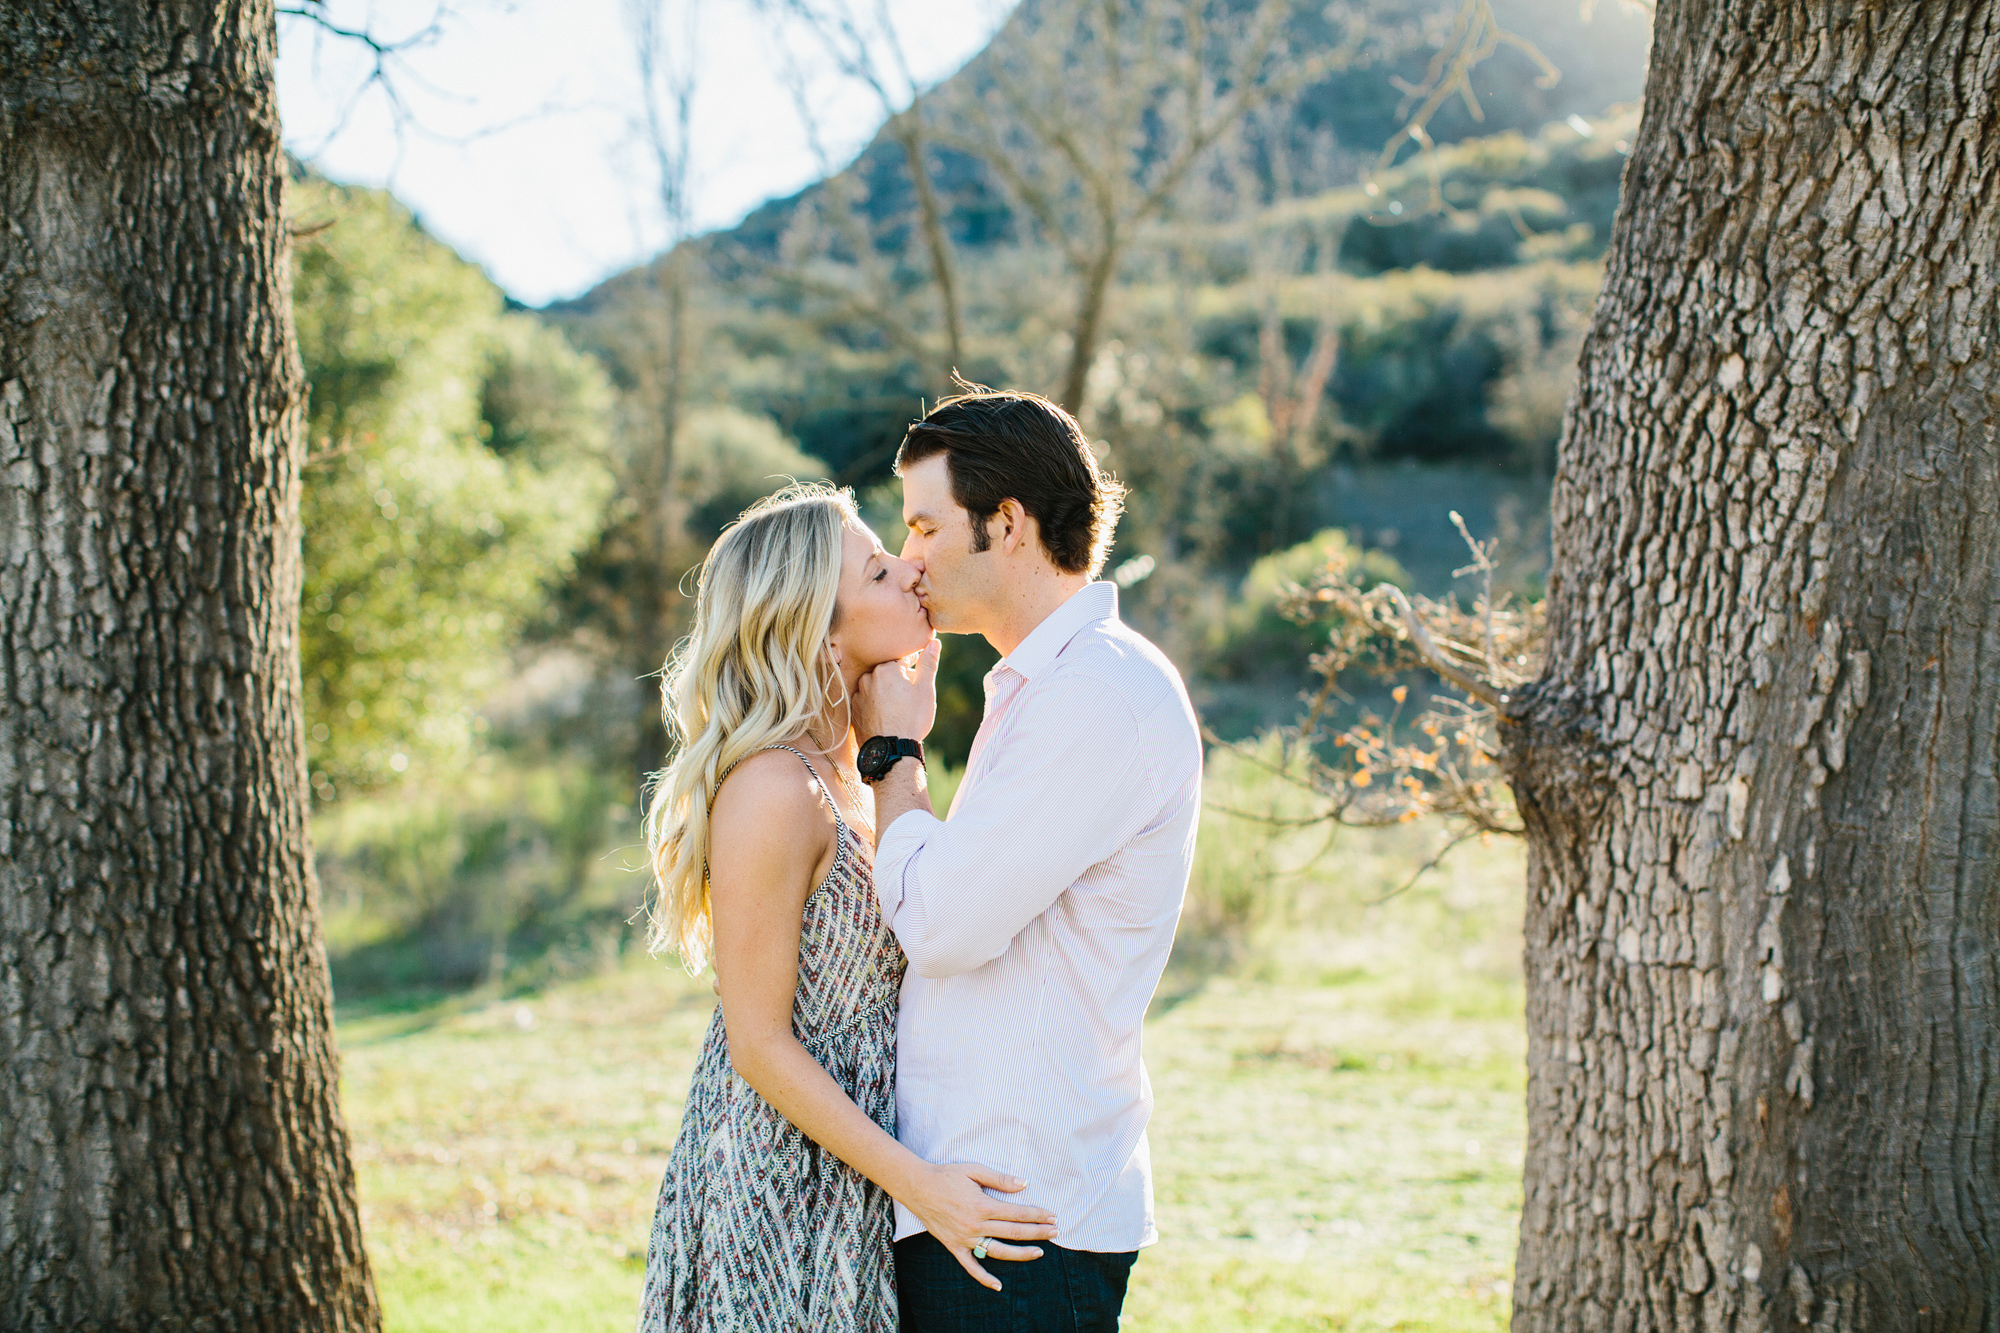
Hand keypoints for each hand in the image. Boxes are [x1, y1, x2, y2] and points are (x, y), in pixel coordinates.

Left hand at [853, 638, 939, 742]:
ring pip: (877, 686)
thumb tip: (934, 642)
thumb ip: (929, 664)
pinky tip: (887, 715)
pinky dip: (876, 704)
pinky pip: (868, 701)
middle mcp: (868, 678)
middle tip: (911, 695)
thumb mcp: (925, 690)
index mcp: (886, 669)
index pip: (904, 659)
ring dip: (886, 691)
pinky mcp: (855, 711)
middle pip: (888, 672)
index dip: (915, 665)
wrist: (891, 750)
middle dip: (900, 679)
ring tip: (899, 707)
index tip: (919, 675)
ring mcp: (859, 695)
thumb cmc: (912, 719)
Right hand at [895, 1160, 1057, 1290]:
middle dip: (1037, 1232)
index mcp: (983, 1205)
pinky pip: (971, 1267)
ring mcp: (965, 1238)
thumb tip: (1024, 1183)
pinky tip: (998, 1285)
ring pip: (998, 1251)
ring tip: (1039, 1253)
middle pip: (1013, 1232)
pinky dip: (984, 1278)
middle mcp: (976, 1225)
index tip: (1052, 1216)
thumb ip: (1000, 1179)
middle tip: (1055, 1232)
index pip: (1017, 1213)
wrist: (917, 1187)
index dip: (1037, 1215)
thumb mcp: (974, 1170)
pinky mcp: (955, 1246)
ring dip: (1021, 1254)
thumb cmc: (946, 1175)